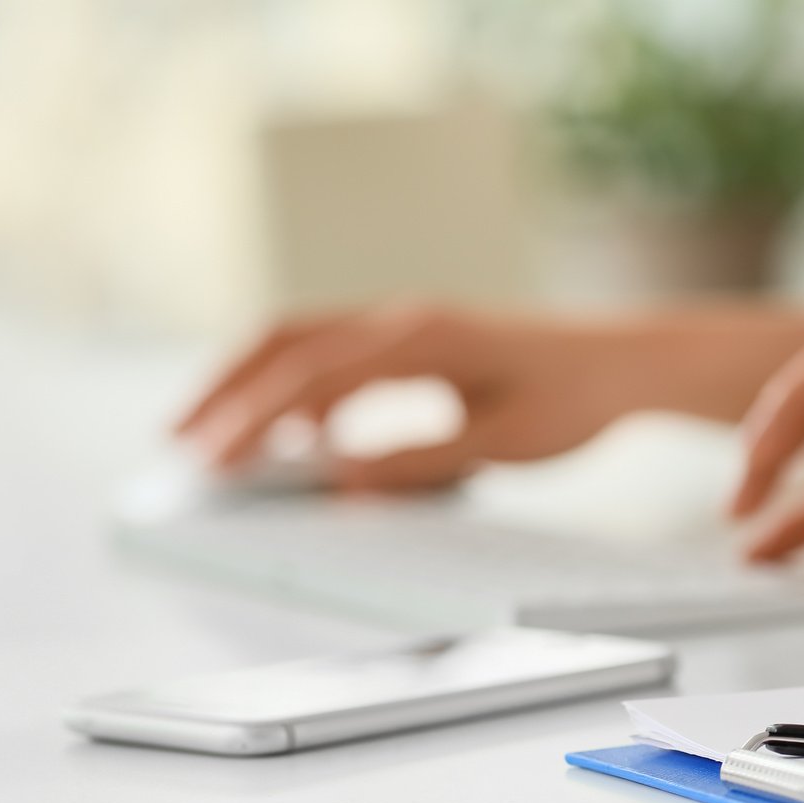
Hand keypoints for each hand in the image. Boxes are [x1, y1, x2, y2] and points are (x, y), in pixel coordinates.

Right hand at [176, 305, 670, 490]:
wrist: (623, 363)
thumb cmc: (573, 401)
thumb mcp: (500, 444)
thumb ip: (417, 462)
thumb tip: (337, 481)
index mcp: (422, 340)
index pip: (315, 379)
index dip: (257, 422)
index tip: (216, 462)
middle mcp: (404, 321)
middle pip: (288, 342)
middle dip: (227, 390)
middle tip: (179, 444)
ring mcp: (407, 324)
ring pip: (304, 340)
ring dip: (252, 382)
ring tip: (210, 435)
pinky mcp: (415, 339)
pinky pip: (337, 352)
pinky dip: (298, 386)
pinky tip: (293, 435)